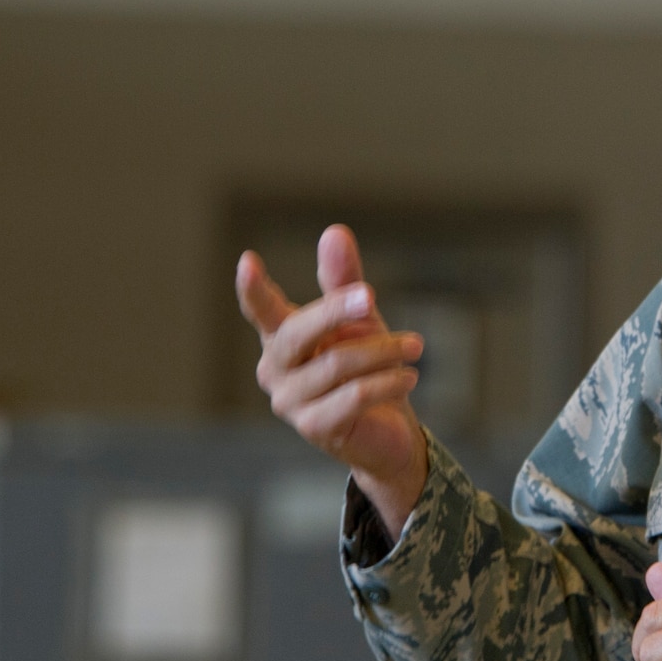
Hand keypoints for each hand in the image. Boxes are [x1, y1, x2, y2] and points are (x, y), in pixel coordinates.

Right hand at [236, 224, 429, 539]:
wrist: (388, 428)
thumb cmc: (366, 366)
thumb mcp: (359, 320)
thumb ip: (344, 281)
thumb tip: (334, 232)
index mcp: (281, 338)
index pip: (261, 311)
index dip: (253, 289)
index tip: (247, 262)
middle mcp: (276, 370)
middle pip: (298, 333)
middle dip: (336, 310)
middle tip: (371, 296)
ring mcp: (290, 402)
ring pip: (337, 364)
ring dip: (383, 351)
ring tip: (415, 346)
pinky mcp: (315, 427)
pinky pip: (354, 396)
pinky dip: (386, 382)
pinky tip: (409, 376)